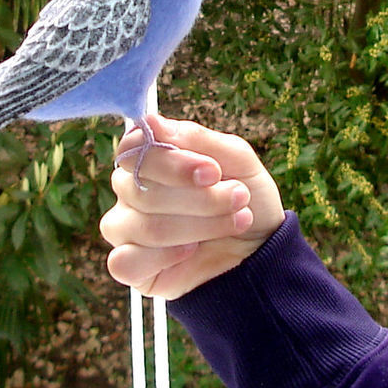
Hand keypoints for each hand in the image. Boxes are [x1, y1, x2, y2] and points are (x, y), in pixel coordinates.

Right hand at [101, 114, 284, 298]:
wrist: (262, 249)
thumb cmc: (245, 198)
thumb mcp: (237, 159)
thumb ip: (196, 138)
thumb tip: (150, 121)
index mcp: (151, 158)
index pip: (133, 149)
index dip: (172, 162)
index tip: (213, 172)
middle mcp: (130, 190)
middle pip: (141, 190)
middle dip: (200, 198)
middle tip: (238, 197)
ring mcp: (126, 228)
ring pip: (144, 226)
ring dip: (200, 225)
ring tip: (236, 220)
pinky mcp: (128, 266)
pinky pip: (125, 261)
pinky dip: (167, 256)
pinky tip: (192, 251)